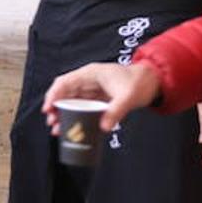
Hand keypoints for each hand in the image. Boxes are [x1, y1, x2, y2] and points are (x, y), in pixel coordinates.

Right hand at [42, 62, 160, 133]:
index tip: (48, 108)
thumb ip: (115, 111)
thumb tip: (103, 127)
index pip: (64, 82)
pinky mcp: (97, 98)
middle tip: (52, 122)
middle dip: (55, 107)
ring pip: (70, 101)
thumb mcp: (128, 97)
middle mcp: (87, 81)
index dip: (53, 94)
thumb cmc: (139, 82)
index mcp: (89, 74)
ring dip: (62, 113)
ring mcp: (91, 89)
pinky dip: (74, 115)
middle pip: (64, 93)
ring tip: (57, 128)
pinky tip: (72, 125)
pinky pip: (81, 107)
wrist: (152, 81)